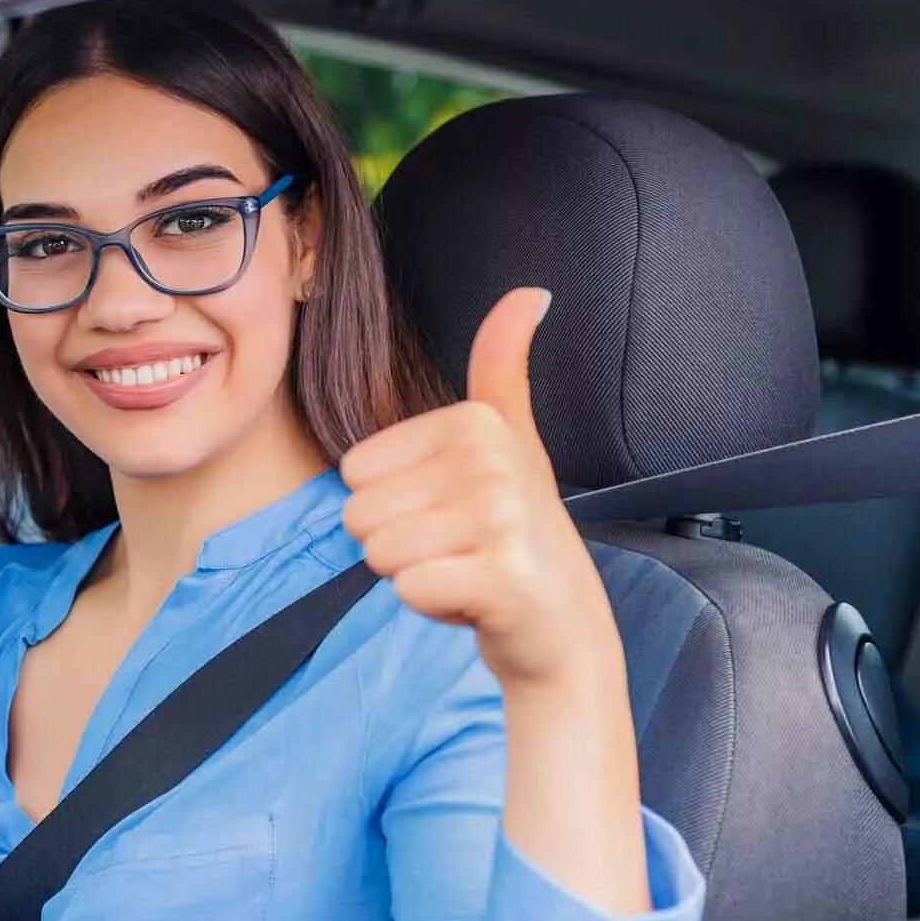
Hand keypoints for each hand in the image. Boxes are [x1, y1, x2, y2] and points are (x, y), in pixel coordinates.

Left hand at [340, 287, 620, 689]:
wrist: (565, 628)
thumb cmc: (518, 535)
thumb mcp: (510, 441)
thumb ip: (503, 367)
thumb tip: (527, 292)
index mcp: (477, 423)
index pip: (354, 472)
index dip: (396, 506)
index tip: (454, 516)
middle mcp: (492, 460)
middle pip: (358, 513)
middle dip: (399, 545)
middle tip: (460, 549)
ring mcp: (501, 518)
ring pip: (377, 553)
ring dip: (415, 575)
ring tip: (467, 570)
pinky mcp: (502, 579)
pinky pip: (407, 590)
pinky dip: (433, 607)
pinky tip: (475, 601)